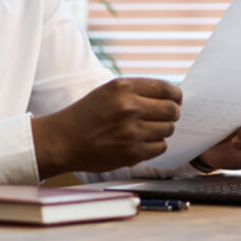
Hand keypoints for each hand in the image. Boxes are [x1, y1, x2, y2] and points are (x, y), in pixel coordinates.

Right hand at [31, 78, 181, 178]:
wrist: (64, 140)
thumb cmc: (86, 115)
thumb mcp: (108, 91)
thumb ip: (137, 91)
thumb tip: (170, 96)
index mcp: (123, 87)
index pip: (166, 89)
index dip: (175, 96)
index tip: (176, 100)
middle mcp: (129, 107)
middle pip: (172, 110)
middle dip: (172, 113)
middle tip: (165, 117)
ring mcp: (131, 131)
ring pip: (168, 129)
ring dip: (162, 130)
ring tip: (147, 130)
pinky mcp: (132, 152)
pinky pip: (160, 147)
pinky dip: (155, 145)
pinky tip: (142, 142)